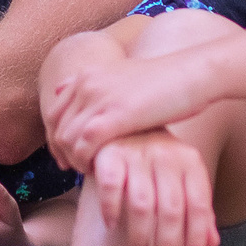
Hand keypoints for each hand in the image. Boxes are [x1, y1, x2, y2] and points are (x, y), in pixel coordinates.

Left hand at [46, 51, 212, 174]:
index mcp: (88, 75)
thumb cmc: (165, 81)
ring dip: (74, 159)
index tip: (66, 157)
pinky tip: (99, 170)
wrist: (191, 74)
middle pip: (56, 127)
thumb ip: (96, 87)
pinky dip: (85, 162)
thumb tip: (63, 88)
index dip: (56, 138)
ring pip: (66, 139)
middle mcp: (87, 84)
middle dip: (62, 152)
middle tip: (74, 169)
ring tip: (89, 171)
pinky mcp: (113, 116)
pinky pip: (84, 146)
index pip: (54, 113)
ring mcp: (98, 99)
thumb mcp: (124, 78)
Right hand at [89, 130, 217, 245]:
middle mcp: (166, 154)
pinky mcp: (109, 154)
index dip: (197, 236)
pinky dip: (111, 210)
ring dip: (140, 237)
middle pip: (171, 210)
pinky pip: (111, 187)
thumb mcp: (183, 178)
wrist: (125, 121)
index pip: (198, 204)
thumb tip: (212, 245)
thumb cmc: (158, 160)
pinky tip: (113, 227)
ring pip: (142, 205)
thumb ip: (198, 208)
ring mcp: (137, 153)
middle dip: (167, 245)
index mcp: (189, 161)